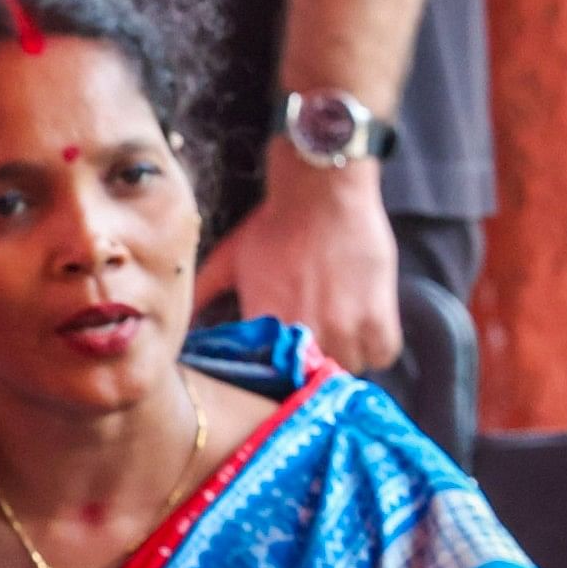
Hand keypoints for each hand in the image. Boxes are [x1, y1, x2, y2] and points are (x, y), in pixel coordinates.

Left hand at [199, 160, 401, 368]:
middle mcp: (304, 329)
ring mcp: (344, 326)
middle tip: (317, 345)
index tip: (286, 362)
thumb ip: (205, 291)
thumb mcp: (230, 257)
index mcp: (265, 321)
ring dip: (348, 355)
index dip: (281, 369)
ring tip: (345, 336)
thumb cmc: (276, 222)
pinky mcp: (377, 316)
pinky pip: (382, 354)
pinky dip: (378, 346)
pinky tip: (369, 330)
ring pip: (350, 367)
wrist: (322, 192)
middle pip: (314, 375)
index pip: (272, 370)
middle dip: (315, 363)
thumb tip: (183, 319)